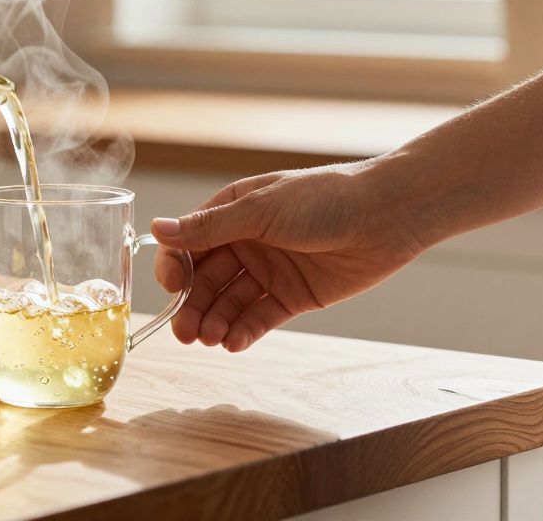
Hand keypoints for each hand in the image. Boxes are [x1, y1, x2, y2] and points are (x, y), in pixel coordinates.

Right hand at [150, 159, 427, 351]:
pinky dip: (244, 331)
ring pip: (230, 302)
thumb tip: (156, 228)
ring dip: (215, 322)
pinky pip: (260, 317)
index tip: (173, 287)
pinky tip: (234, 342)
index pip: (189, 245)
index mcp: (232, 213)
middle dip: (192, 306)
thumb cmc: (323, 199)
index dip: (176, 267)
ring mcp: (269, 271)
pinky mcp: (293, 296)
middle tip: (185, 333)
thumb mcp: (261, 210)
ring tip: (210, 339)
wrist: (386, 215)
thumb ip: (209, 227)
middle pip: (206, 280)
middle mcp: (246, 242)